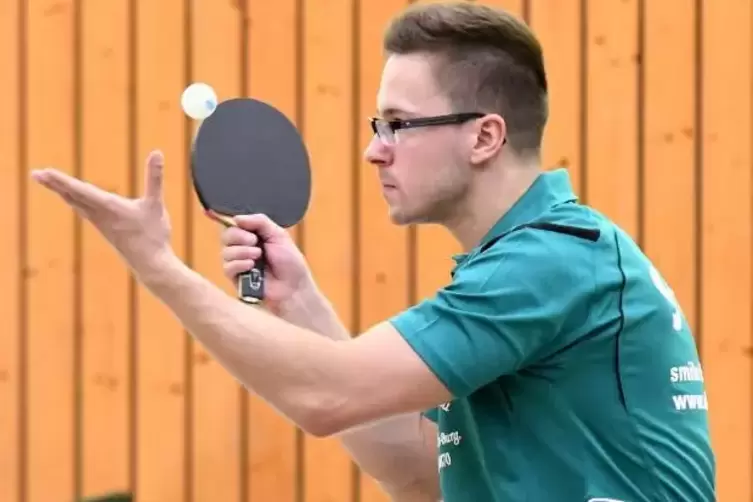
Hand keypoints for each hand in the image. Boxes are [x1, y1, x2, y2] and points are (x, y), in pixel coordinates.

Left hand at [30, 150, 177, 281]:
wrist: (150, 264)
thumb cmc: (153, 235)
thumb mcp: (156, 203)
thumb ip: (155, 178)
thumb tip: (157, 152)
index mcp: (109, 207)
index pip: (80, 190)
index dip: (62, 180)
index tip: (45, 172)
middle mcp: (99, 215)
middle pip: (72, 196)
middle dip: (54, 184)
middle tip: (35, 173)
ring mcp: (100, 223)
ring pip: (75, 203)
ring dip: (61, 191)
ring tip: (48, 181)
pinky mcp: (104, 229)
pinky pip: (83, 210)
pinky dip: (72, 199)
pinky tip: (70, 198)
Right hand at [221, 214, 313, 312]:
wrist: (293, 287)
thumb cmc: (290, 262)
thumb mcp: (278, 235)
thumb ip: (259, 222)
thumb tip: (236, 217)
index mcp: (253, 235)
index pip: (234, 224)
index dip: (236, 223)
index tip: (246, 226)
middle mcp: (243, 248)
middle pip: (226, 235)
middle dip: (239, 236)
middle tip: (254, 241)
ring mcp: (238, 263)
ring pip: (226, 251)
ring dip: (242, 251)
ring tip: (258, 256)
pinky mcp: (236, 279)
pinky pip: (227, 267)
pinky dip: (239, 264)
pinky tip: (251, 266)